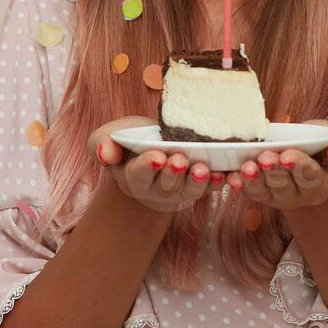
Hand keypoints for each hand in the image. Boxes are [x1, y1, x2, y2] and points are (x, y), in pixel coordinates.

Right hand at [87, 116, 227, 213]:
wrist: (150, 146)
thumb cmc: (127, 140)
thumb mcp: (107, 137)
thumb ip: (101, 144)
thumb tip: (104, 151)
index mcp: (132, 177)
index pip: (138, 174)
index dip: (147, 166)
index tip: (156, 157)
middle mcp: (156, 189)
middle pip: (166, 186)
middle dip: (174, 174)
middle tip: (180, 160)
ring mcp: (180, 190)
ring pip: (190, 191)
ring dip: (198, 182)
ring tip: (204, 169)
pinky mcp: (199, 187)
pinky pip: (210, 188)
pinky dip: (218, 183)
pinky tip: (226, 174)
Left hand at [224, 120, 327, 210]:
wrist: (307, 147)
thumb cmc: (327, 144)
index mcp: (321, 185)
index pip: (311, 177)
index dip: (300, 167)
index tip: (289, 156)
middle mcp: (298, 195)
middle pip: (284, 185)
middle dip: (274, 171)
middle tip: (266, 157)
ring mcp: (275, 195)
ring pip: (263, 190)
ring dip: (253, 179)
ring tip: (248, 167)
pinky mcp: (258, 191)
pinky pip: (246, 189)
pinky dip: (237, 182)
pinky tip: (231, 175)